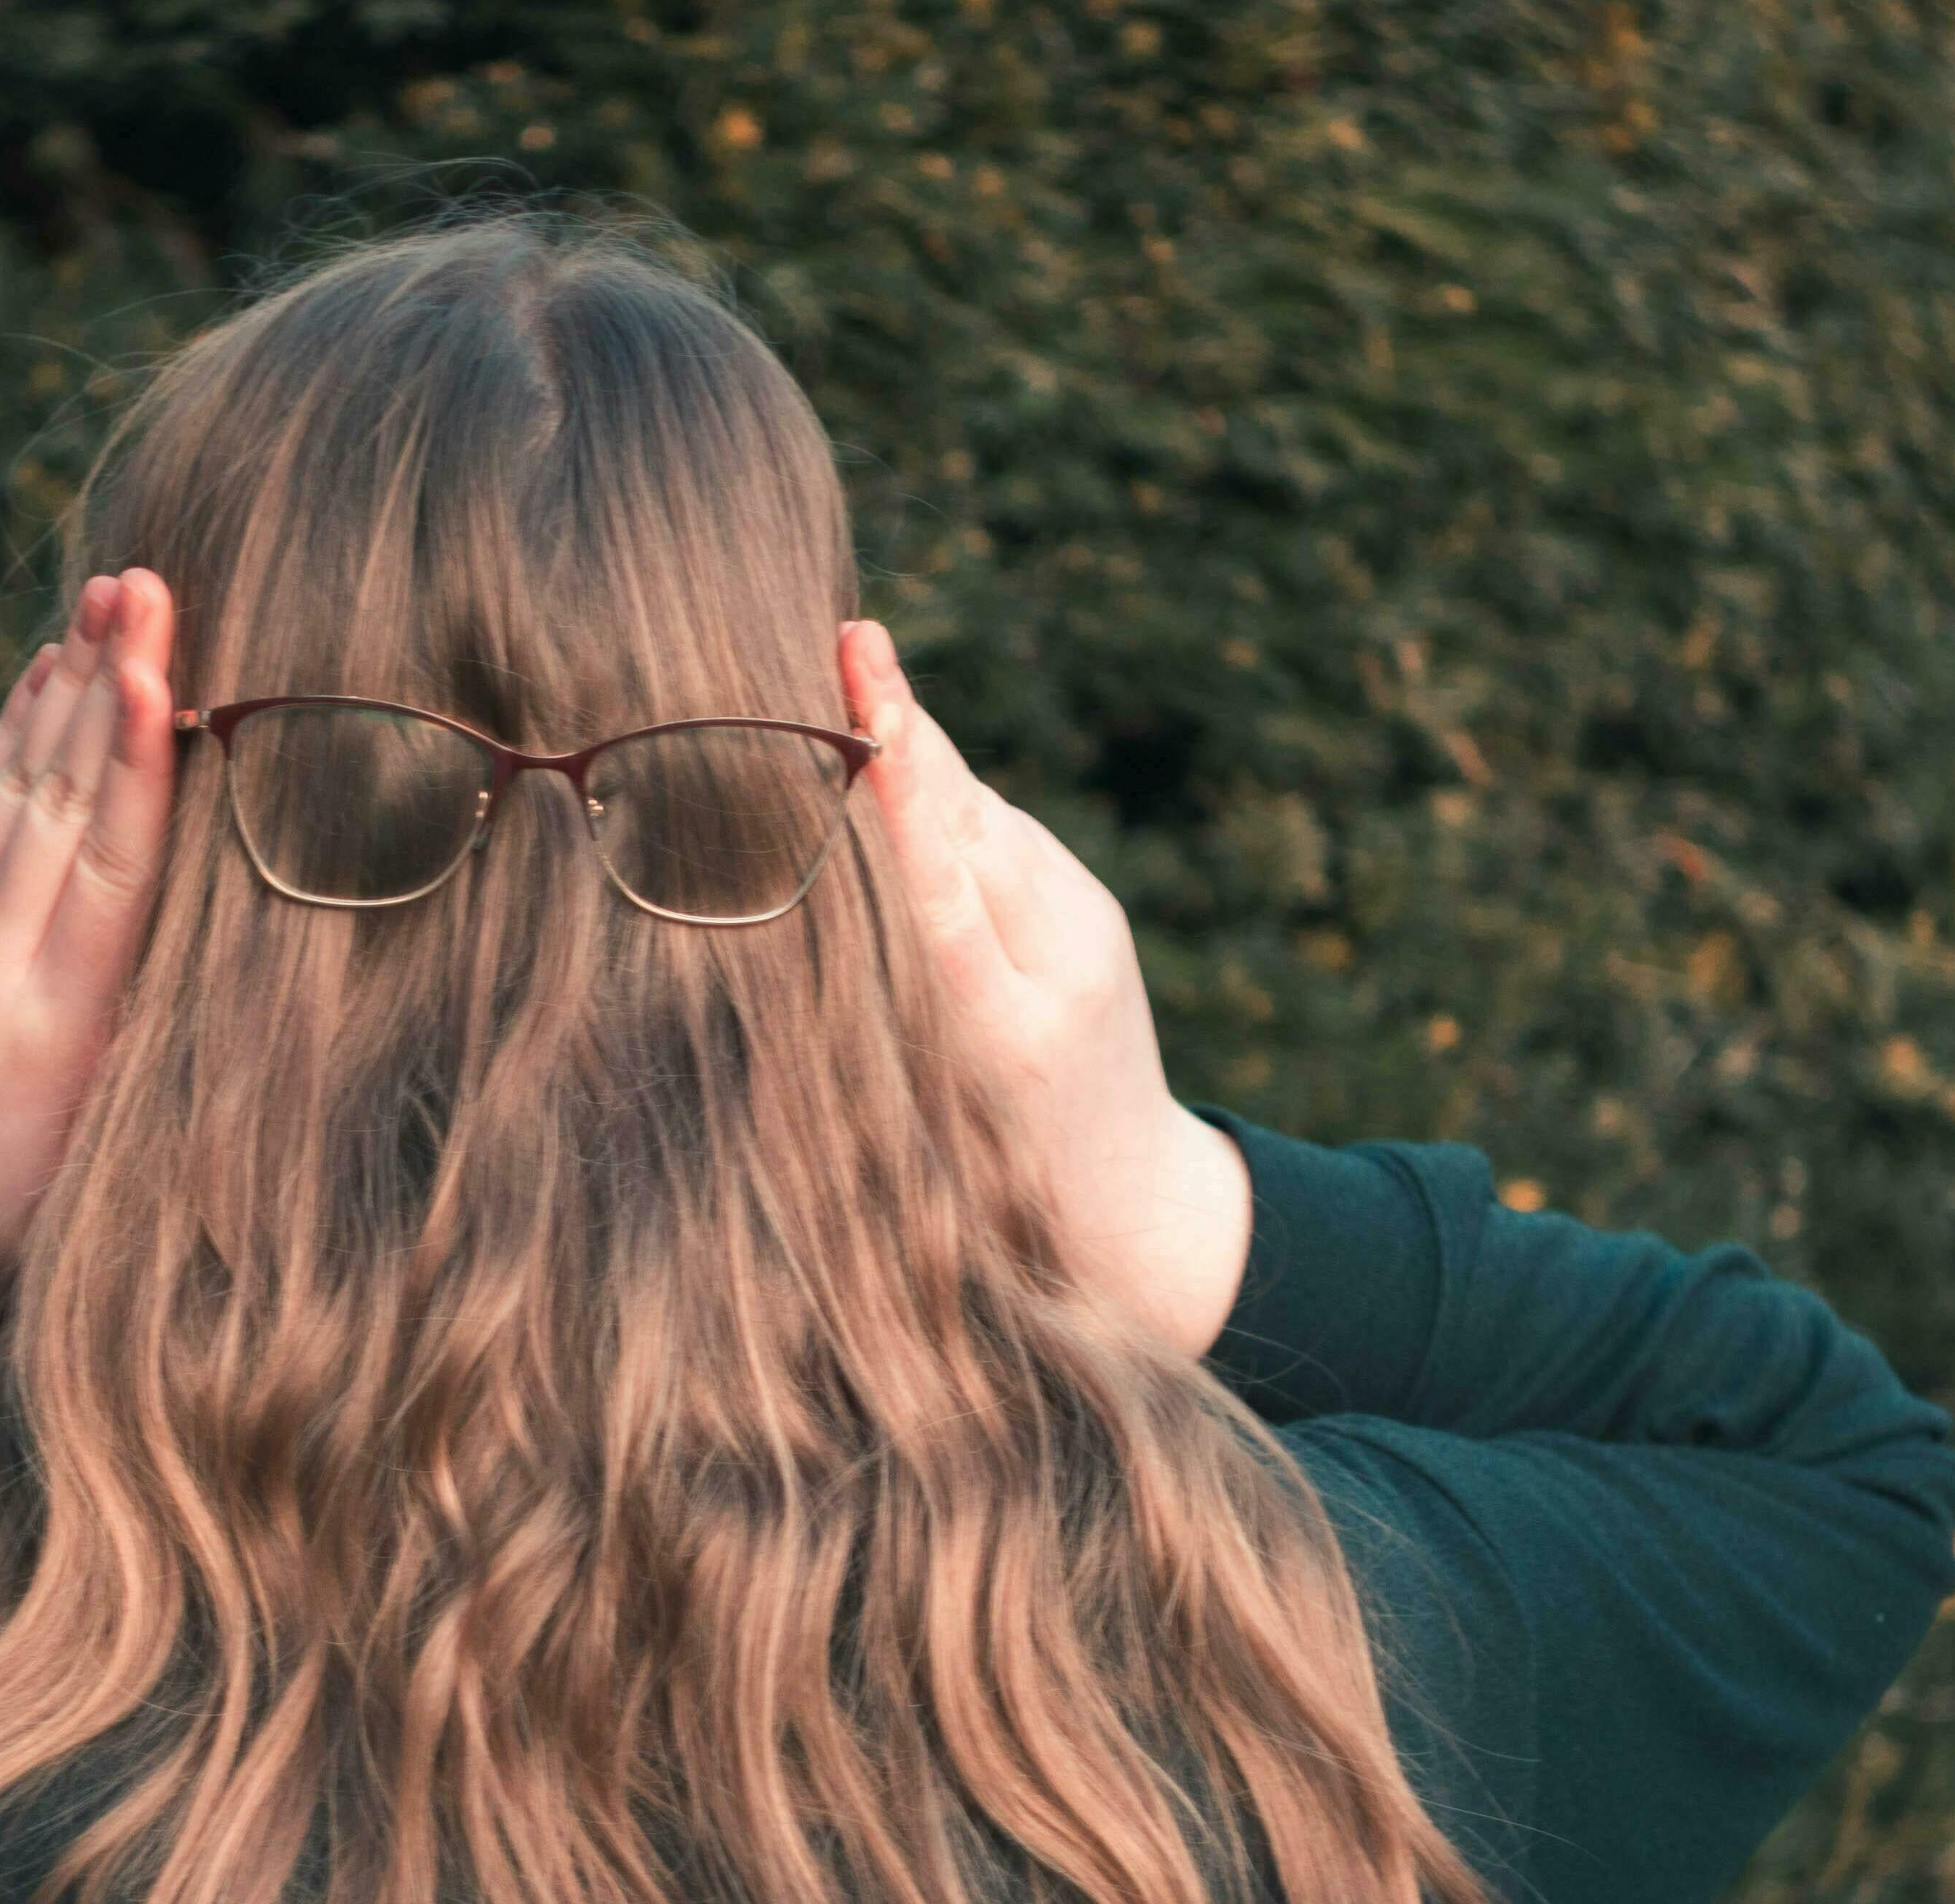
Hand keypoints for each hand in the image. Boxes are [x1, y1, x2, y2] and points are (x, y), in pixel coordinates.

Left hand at [0, 568, 178, 1440]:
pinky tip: (40, 685)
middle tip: (148, 582)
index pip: (108, 871)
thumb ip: (135, 1063)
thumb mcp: (79, 1179)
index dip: (138, 766)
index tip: (160, 673)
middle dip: (107, 685)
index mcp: (43, 1032)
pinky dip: (7, 742)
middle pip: (60, 800)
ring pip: (10, 789)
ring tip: (108, 599)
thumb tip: (217, 961)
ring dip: (61, 689)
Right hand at [836, 619, 1250, 1362]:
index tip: (871, 695)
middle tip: (846, 635)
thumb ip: (892, 1022)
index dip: (903, 786)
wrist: (1141, 1217)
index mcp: (1005, 1030)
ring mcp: (1084, 934)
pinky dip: (948, 802)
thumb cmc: (1010, 1201)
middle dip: (905, 734)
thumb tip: (812, 926)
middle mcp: (1056, 964)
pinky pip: (1004, 843)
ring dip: (919, 754)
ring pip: (983, 824)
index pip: (941, 879)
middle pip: (964, 824)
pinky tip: (902, 755)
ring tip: (852, 666)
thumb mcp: (937, 1137)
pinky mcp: (1093, 918)